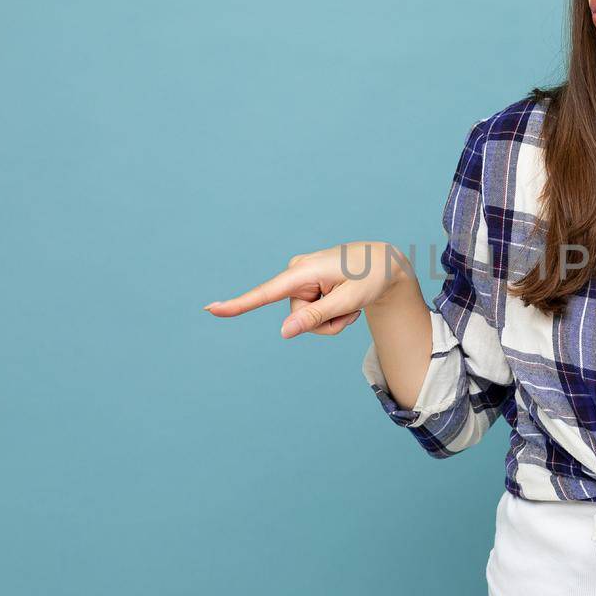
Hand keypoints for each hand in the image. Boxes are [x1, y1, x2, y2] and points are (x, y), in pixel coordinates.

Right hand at [203, 241, 414, 337]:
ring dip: (331, 319)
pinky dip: (331, 315)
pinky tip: (345, 300)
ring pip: (305, 320)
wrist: (384, 263)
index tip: (211, 309)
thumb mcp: (347, 301)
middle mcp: (296, 272)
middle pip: (297, 318)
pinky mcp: (306, 285)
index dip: (238, 304)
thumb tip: (284, 333)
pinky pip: (312, 314)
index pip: (266, 293)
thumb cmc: (370, 278)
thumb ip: (315, 317)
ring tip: (349, 302)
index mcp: (303, 271)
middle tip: (349, 307)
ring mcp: (301, 279)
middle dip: (324, 322)